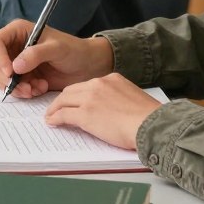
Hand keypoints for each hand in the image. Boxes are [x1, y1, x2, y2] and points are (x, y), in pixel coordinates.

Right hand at [0, 21, 113, 98]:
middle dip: (7, 79)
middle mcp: (13, 47)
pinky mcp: (22, 77)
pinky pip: (12, 87)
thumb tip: (16, 66)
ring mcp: (16, 63)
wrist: (86, 66)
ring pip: (1, 78)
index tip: (10, 73)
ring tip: (35, 89)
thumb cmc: (74, 50)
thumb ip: (36, 54)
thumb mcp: (57, 48)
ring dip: (16, 88)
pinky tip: (40, 88)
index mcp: (18, 32)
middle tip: (24, 88)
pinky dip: (23, 92)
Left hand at [44, 73, 161, 149]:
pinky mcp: (85, 114)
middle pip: (72, 90)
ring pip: (64, 100)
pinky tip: (52, 122)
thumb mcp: (132, 97)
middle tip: (57, 107)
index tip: (74, 101)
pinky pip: (64, 114)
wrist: (152, 125)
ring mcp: (90, 98)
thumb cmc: (148, 118)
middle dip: (63, 99)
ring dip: (55, 108)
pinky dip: (55, 118)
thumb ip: (118, 97)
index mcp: (111, 79)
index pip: (87, 85)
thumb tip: (111, 108)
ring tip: (50, 115)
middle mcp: (99, 84)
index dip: (78, 94)